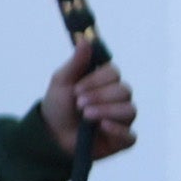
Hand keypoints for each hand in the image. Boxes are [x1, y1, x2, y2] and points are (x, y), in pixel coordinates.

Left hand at [34, 40, 129, 161]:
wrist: (50, 135)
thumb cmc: (57, 107)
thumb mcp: (61, 82)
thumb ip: (76, 63)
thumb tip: (85, 40)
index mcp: (105, 83)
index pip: (114, 74)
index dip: (98, 80)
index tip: (77, 88)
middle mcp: (118, 100)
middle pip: (124, 91)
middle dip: (100, 96)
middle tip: (79, 103)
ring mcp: (121, 120)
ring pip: (129, 110)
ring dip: (106, 111)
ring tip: (86, 116)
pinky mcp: (121, 140)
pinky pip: (130, 135)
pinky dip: (118, 130)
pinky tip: (102, 127)